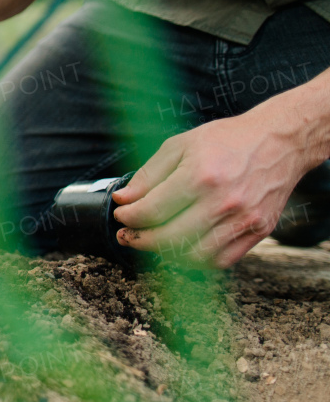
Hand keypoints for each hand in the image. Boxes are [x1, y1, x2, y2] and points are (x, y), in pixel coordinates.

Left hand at [111, 111, 314, 266]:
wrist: (280, 142)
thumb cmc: (227, 140)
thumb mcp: (180, 145)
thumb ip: (148, 174)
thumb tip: (123, 199)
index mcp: (201, 177)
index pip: (152, 211)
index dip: (129, 217)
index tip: (122, 215)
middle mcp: (224, 202)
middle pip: (169, 238)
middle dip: (139, 239)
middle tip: (127, 234)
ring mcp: (244, 220)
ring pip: (193, 255)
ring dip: (165, 253)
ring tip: (152, 240)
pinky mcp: (258, 231)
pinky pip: (220, 260)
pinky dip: (196, 259)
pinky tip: (182, 246)